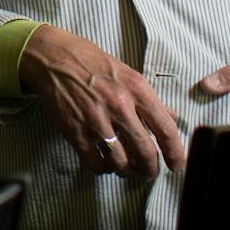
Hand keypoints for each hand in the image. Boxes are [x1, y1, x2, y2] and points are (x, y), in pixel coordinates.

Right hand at [18, 24, 187, 181]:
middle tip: (149, 172)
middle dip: (150, 169)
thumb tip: (170, 118)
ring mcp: (96, 121)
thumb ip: (148, 98)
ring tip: (127, 168)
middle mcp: (119, 106)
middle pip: (145, 153)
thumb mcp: (126, 72)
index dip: (176, 154)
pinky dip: (104, 169)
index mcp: (136, 89)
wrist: (52, 57)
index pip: (166, 129)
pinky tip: (105, 162)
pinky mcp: (75, 132)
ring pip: (122, 163)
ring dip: (127, 171)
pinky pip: (96, 164)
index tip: (177, 165)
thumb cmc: (90, 62)